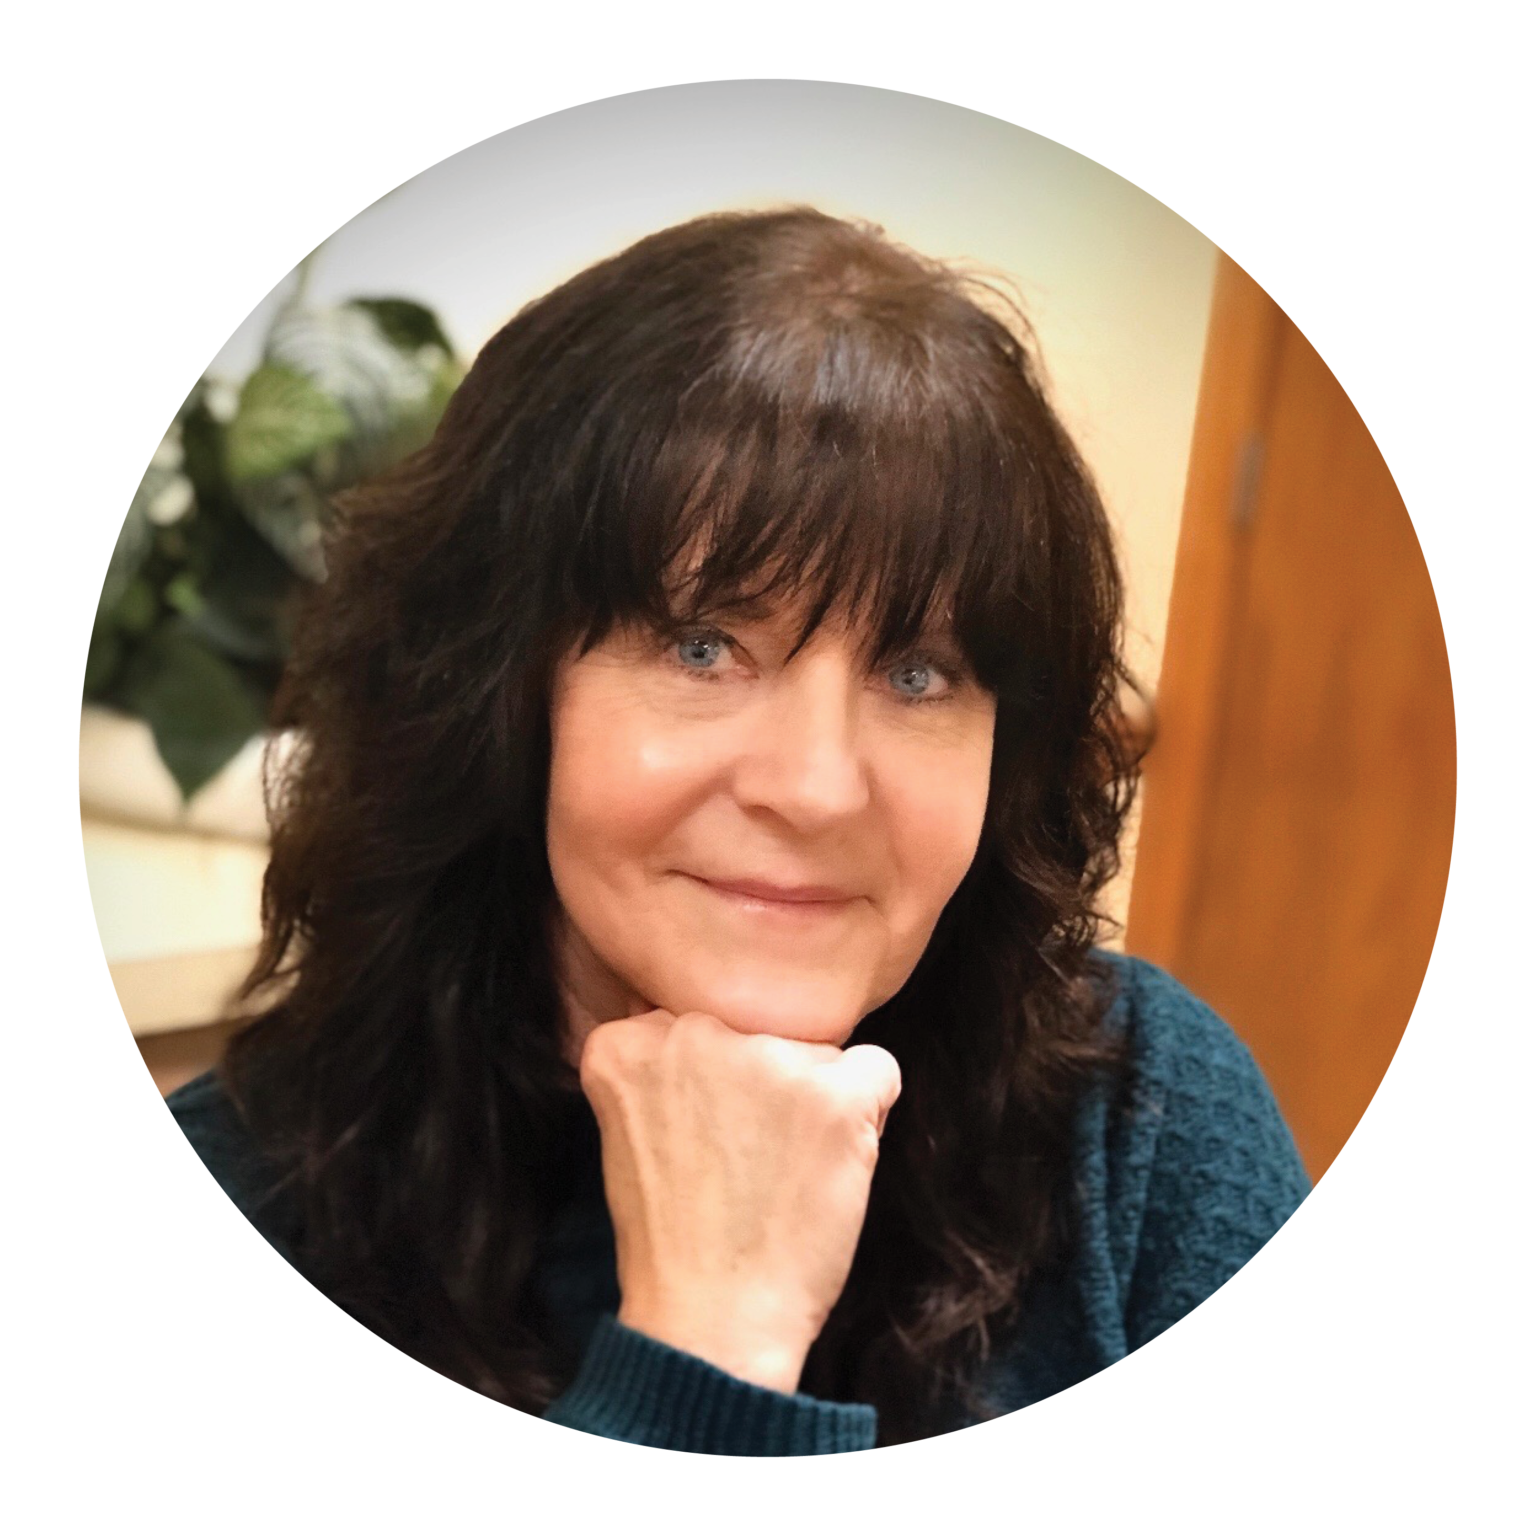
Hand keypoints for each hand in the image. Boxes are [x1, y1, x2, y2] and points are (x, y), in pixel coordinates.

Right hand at [578, 1008, 901, 1394]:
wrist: (712, 1321)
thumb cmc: (675, 1238)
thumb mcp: (633, 1129)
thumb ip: (665, 1065)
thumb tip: (726, 1025)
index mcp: (629, 1043)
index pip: (698, 1019)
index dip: (714, 1083)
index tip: (703, 1135)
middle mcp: (691, 1033)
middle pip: (758, 1030)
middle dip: (762, 1083)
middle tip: (744, 1159)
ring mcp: (765, 1060)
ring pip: (815, 1054)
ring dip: (811, 1103)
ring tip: (781, 1174)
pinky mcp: (832, 1094)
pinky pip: (877, 1069)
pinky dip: (870, 1115)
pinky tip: (834, 1163)